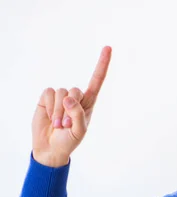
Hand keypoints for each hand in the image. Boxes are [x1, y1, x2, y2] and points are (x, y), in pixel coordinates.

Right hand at [32, 46, 111, 167]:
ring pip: (61, 92)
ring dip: (58, 111)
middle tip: (66, 125)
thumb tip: (69, 97)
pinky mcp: (47, 98)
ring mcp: (60, 97)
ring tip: (58, 124)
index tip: (108, 47)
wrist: (51, 147)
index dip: (102, 64)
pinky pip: (48, 93)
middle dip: (69, 109)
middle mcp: (75, 97)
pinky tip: (50, 118)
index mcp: (89, 103)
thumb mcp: (79, 131)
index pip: (97, 80)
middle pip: (75, 90)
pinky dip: (49, 107)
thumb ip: (77, 114)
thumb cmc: (69, 140)